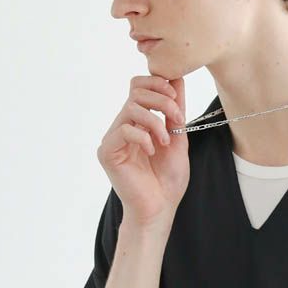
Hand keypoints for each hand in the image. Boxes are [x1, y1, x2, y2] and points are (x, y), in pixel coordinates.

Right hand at [97, 75, 189, 227]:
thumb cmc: (168, 180)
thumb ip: (176, 111)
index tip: (177, 99)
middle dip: (162, 99)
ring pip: (132, 107)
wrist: (160, 208)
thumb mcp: (178, 139)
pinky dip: (143, 137)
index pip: (140, 86)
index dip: (158, 84)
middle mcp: (124, 125)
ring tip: (165, 142)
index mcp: (140, 121)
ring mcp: (114, 137)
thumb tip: (178, 79)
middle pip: (136, 90)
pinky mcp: (108, 151)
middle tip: (177, 118)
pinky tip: (152, 151)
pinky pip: (124, 129)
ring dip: (156, 121)